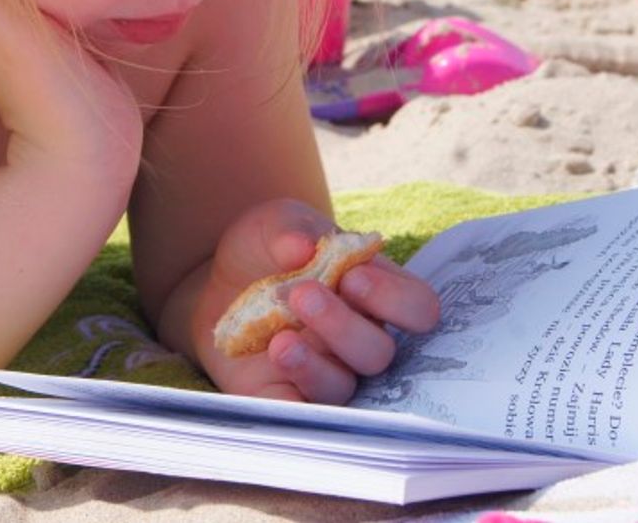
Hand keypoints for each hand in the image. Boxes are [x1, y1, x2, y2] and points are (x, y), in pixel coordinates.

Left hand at [197, 199, 439, 404]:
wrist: (219, 280)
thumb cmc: (267, 249)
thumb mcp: (274, 224)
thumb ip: (290, 229)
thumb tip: (302, 246)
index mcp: (375, 293)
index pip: (418, 309)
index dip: (395, 299)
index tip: (353, 276)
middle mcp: (358, 338)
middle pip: (378, 353)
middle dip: (344, 326)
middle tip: (302, 294)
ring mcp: (325, 370)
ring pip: (343, 386)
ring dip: (314, 366)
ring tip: (279, 341)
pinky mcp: (285, 393)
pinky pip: (300, 414)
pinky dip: (290, 403)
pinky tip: (267, 374)